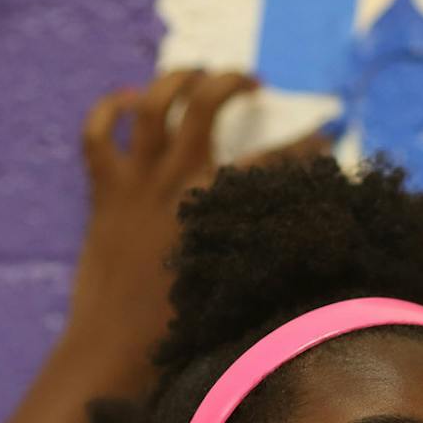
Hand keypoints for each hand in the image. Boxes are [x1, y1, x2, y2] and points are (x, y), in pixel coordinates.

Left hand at [64, 67, 331, 344]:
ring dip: (175, 79)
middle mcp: (177, 182)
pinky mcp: (105, 195)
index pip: (274, 161)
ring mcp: (137, 183)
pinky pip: (97, 136)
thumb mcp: (234, 289)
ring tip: (195, 73)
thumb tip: (292, 243)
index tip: (325, 138)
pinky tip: (126, 100)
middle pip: (206, 104)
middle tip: (251, 83)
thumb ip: (258, 255)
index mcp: (217, 207)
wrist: (113, 349)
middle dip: (231, 82)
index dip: (306, 146)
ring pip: (152, 104)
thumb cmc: (180, 334)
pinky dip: (107, 110)